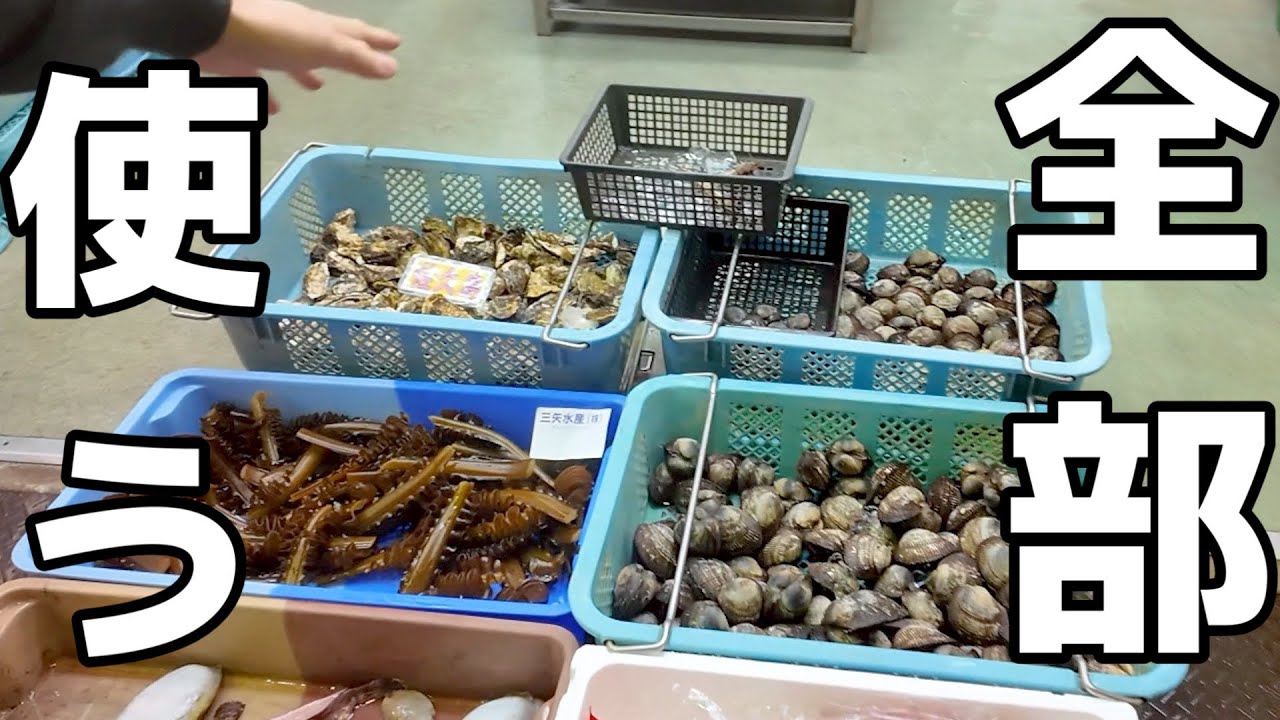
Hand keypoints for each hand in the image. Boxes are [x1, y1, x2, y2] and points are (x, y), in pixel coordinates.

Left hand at [194, 0, 399, 112]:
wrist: (213, 29)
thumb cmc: (273, 36)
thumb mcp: (322, 46)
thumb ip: (355, 58)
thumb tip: (393, 68)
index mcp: (316, 28)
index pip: (352, 33)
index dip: (375, 40)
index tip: (396, 44)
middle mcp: (293, 33)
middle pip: (325, 42)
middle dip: (345, 51)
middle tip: (367, 59)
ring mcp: (264, 47)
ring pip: (291, 60)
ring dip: (305, 72)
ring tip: (317, 87)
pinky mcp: (238, 62)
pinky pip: (257, 79)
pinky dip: (268, 94)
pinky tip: (274, 109)